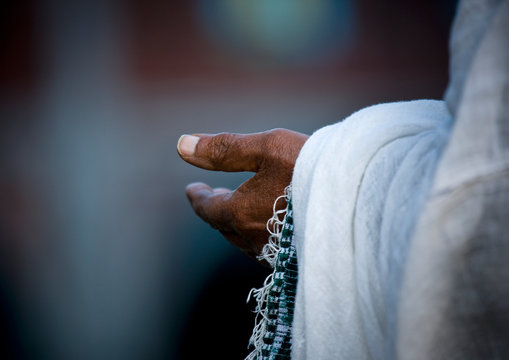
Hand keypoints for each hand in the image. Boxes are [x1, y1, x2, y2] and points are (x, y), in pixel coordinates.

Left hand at [177, 129, 307, 261]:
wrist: (358, 197)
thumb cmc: (311, 167)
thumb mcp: (266, 147)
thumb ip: (224, 149)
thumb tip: (181, 144)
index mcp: (240, 211)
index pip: (207, 208)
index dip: (197, 198)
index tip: (191, 190)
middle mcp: (253, 237)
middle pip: (223, 226)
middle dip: (214, 209)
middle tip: (212, 195)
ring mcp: (274, 251)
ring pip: (243, 239)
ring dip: (234, 222)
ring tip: (237, 208)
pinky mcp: (294, 256)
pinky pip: (264, 248)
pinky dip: (255, 233)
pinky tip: (266, 226)